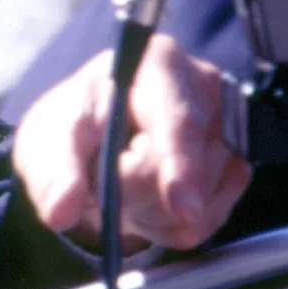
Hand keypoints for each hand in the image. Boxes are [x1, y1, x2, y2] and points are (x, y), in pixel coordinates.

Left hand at [14, 33, 251, 251]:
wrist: (95, 135)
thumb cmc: (76, 122)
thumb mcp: (52, 137)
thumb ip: (57, 171)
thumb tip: (60, 213)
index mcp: (159, 63)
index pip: (179, 120)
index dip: (181, 164)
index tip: (181, 206)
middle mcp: (207, 90)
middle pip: (186, 170)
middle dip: (133, 192)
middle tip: (98, 182)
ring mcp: (229, 131)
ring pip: (198, 205)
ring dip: (147, 211)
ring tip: (123, 181)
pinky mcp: (235, 170)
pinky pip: (206, 222)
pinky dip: (167, 225)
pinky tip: (147, 198)